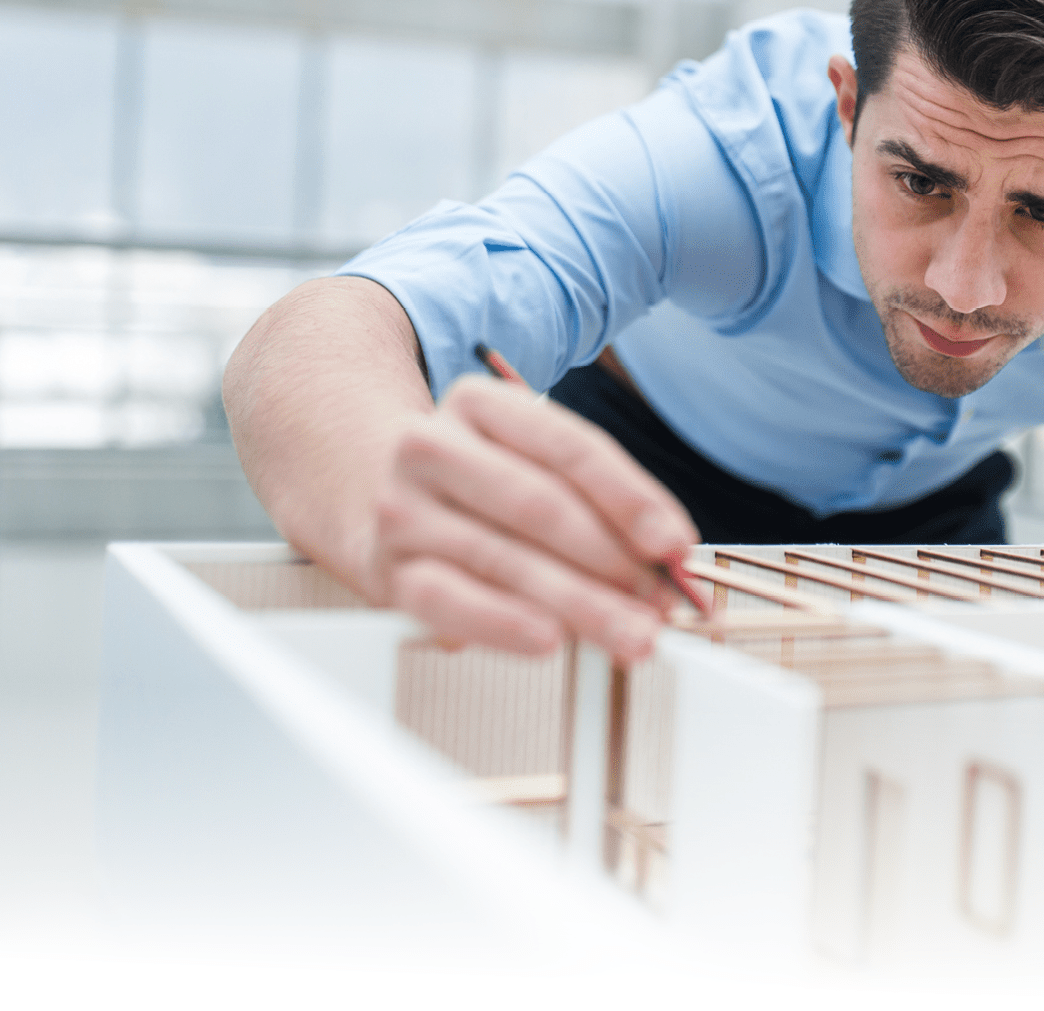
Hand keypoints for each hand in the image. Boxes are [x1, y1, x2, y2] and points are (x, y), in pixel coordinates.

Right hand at [367, 375, 697, 662]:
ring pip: (503, 559)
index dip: (632, 499)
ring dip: (580, 605)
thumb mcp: (524, 459)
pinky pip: (449, 601)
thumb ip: (592, 499)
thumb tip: (666, 561)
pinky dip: (504, 623)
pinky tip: (551, 641)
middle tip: (662, 604)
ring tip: (631, 635)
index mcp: (477, 403)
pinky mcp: (386, 570)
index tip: (676, 546)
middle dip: (613, 562)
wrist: (368, 497)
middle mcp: (431, 446)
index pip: (568, 447)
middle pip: (540, 506)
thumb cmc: (471, 486)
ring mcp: (402, 509)